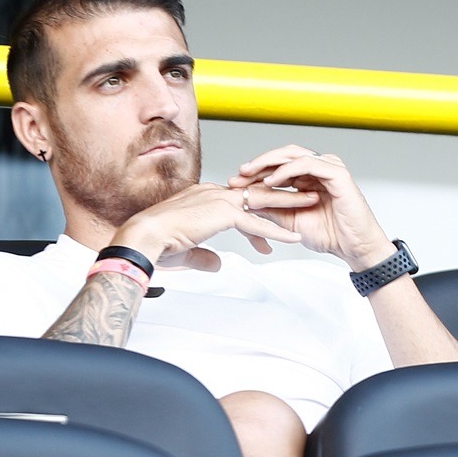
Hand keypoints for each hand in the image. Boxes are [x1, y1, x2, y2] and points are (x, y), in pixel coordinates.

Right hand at [109, 181, 319, 271]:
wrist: (144, 239)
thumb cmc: (159, 245)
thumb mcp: (187, 251)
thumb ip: (205, 256)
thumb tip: (218, 264)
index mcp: (205, 197)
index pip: (240, 202)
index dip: (260, 213)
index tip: (276, 222)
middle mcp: (214, 193)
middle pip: (257, 192)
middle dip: (284, 194)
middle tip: (306, 195)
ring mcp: (219, 200)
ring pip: (263, 201)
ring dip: (290, 204)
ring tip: (313, 204)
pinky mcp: (222, 213)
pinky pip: (256, 222)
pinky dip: (276, 231)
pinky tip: (292, 238)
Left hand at [228, 145, 395, 269]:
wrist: (354, 248)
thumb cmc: (331, 234)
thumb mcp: (290, 221)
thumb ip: (271, 207)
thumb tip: (245, 199)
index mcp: (309, 178)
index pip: (279, 166)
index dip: (256, 172)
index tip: (235, 182)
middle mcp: (319, 169)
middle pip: (284, 155)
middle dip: (259, 163)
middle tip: (239, 173)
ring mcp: (329, 168)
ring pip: (294, 155)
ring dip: (269, 163)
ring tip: (250, 173)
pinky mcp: (338, 174)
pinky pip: (308, 164)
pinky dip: (288, 170)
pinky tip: (272, 180)